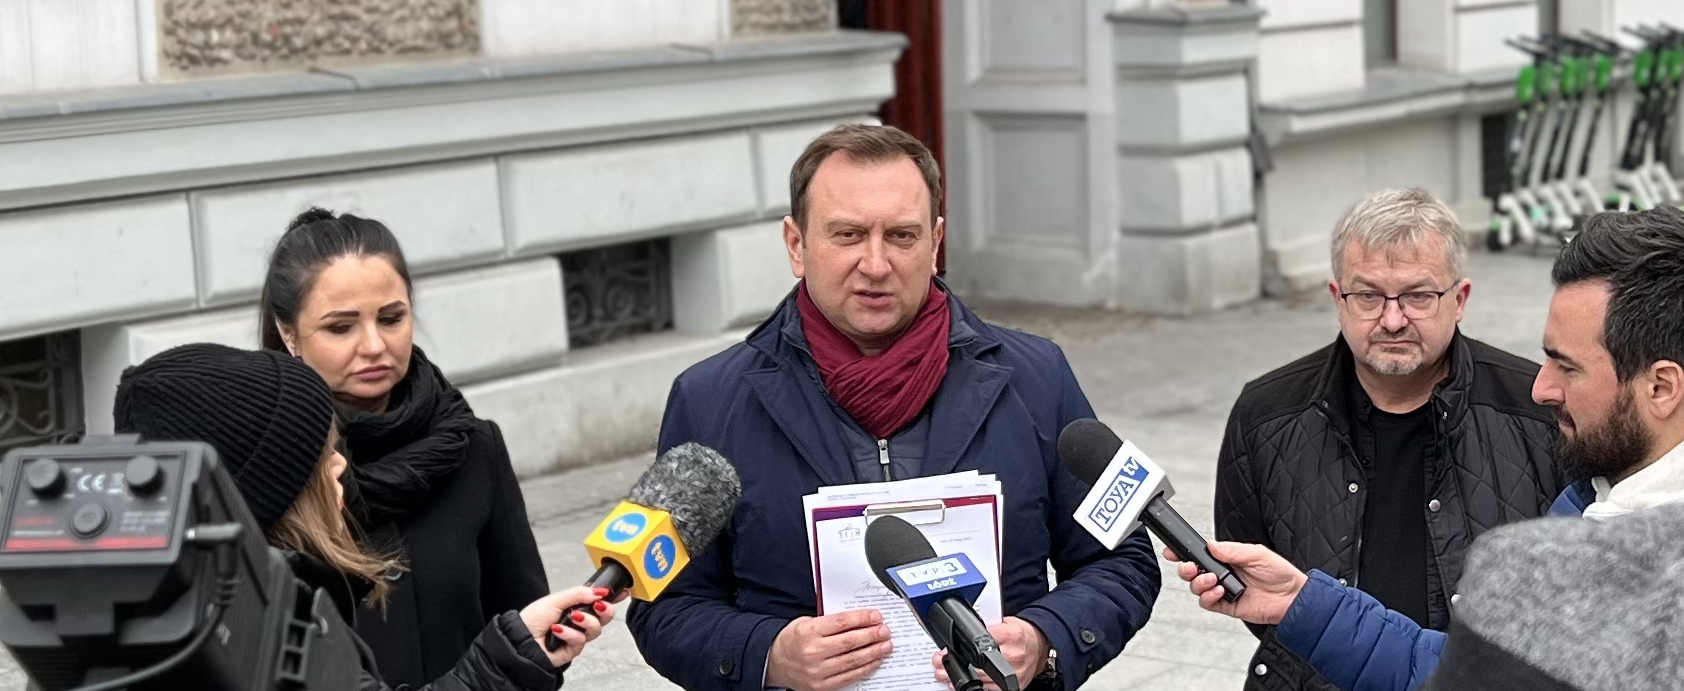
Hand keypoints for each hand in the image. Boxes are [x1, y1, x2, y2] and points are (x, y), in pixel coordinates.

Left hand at [519, 586, 614, 666]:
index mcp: (576, 606)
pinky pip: (581, 641)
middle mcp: (580, 621)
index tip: (623, 592)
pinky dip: (569, 634)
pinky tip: (557, 630)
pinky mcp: (573, 650)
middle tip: (599, 605)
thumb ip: (580, 593)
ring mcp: (577, 636)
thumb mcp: (557, 599)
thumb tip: (600, 591)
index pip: (599, 601)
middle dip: (606, 610)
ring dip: (585, 622)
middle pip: (605, 617)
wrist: (521, 638)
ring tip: (571, 618)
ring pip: (596, 630)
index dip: (613, 598)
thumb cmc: (533, 619)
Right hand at [765, 609, 893, 690]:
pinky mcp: (822, 686)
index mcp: (808, 631)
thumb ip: (830, 622)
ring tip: (885, 646)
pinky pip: (849, 676)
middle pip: (850, 642)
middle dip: (872, 635)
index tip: (876, 616)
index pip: (841, 623)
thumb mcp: (806, 622)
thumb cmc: (793, 640)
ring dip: (873, 652)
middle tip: (885, 631)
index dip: (862, 618)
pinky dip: (865, 668)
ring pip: (853, 660)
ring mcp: (818, 671)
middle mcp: (813, 652)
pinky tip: (874, 661)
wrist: (775, 662)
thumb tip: (860, 620)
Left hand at [930, 617, 1047, 689]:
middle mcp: (1013, 655)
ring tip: (943, 673)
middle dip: (954, 663)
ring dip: (957, 677)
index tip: (946, 647)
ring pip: (980, 679)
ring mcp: (1014, 674)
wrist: (1040, 647)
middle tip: (938, 661)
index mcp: (1011, 635)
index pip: (981, 640)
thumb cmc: (1022, 634)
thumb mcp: (1007, 622)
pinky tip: (958, 684)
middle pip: (977, 663)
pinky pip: (988, 690)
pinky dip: (973, 687)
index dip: (961, 645)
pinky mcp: (1013, 687)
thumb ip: (988, 626)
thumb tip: (962, 631)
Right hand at [1162, 542, 1307, 624]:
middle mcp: (1222, 574)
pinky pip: (1207, 603)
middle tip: (1190, 567)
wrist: (1293, 598)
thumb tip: (1211, 545)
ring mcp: (1223, 591)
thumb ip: (1232, 550)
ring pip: (1196, 588)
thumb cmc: (1280, 574)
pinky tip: (1218, 592)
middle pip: (1192, 572)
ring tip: (1212, 581)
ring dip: (1198, 583)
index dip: (1184, 553)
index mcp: (1227, 559)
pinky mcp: (1227, 606)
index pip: (1200, 555)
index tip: (1173, 551)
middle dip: (1185, 569)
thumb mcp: (1256, 553)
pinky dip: (1208, 597)